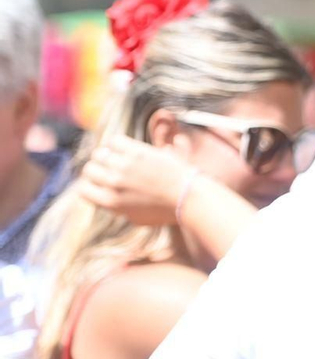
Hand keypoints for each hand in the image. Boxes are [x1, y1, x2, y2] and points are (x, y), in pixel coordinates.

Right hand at [78, 136, 196, 225]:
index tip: (102, 184)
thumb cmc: (166, 210)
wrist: (189, 197)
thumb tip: (106, 196)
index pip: (82, 189)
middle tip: (113, 170)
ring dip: (108, 156)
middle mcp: (113, 184)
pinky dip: (118, 143)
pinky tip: (128, 149)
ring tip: (121, 159)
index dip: (91, 186)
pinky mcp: (137, 152)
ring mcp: (124, 167)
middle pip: (89, 170)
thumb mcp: (136, 218)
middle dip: (98, 170)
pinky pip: (114, 141)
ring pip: (99, 154)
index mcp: (110, 202)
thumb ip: (118, 208)